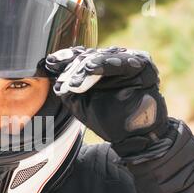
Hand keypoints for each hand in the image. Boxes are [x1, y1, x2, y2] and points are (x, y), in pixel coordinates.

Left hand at [45, 46, 169, 157]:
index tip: (50, 63)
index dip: (64, 59)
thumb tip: (52, 69)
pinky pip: (124, 62)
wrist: (129, 136)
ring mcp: (128, 61)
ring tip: (76, 79)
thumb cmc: (104, 117)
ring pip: (104, 57)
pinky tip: (91, 68)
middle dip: (74, 68)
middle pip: (90, 56)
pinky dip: (107, 64)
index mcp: (97, 66)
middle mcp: (112, 60)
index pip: (79, 57)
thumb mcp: (78, 101)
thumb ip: (66, 85)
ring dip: (87, 66)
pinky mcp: (143, 66)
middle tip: (64, 81)